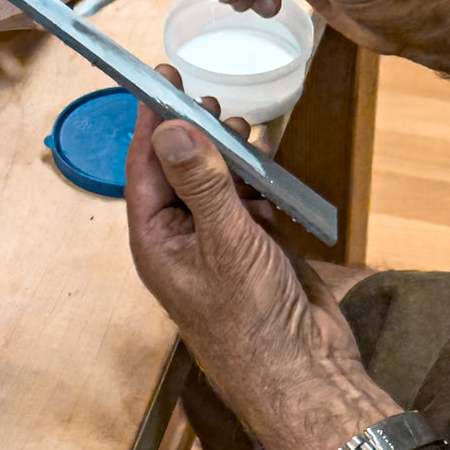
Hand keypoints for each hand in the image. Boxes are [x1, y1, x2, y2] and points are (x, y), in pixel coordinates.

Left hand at [125, 70, 395, 449]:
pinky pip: (246, 202)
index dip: (152, 119)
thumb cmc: (254, 320)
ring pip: (215, 183)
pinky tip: (269, 172)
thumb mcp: (225, 240)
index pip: (145, 166)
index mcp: (156, 240)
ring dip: (228, 155)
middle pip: (178, 168)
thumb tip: (168, 127)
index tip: (162, 76)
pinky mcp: (252, 250)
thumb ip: (200, 182)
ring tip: (245, 131)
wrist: (304, 373)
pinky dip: (257, 182)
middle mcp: (181, 239)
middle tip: (214, 100)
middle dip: (194, 131)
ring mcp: (217, 245)